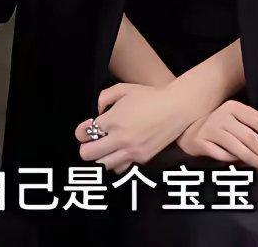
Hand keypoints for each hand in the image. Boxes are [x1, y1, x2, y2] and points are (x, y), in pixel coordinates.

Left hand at [73, 82, 193, 174]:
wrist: (176, 108)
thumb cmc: (149, 96)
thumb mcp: (123, 89)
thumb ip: (103, 98)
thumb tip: (97, 113)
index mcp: (113, 120)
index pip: (86, 133)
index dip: (82, 131)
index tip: (85, 129)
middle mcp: (120, 138)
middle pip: (89, 154)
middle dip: (86, 148)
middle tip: (91, 143)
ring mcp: (132, 151)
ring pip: (104, 165)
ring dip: (100, 158)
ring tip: (104, 149)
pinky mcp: (143, 158)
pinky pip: (121, 168)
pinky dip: (116, 163)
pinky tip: (118, 154)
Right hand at [176, 101, 257, 171]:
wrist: (190, 132)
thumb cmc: (220, 127)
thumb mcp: (236, 118)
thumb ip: (254, 117)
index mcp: (233, 106)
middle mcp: (221, 115)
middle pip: (250, 136)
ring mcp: (210, 128)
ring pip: (238, 147)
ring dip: (253, 159)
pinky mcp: (201, 141)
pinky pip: (222, 155)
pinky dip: (233, 161)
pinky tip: (241, 166)